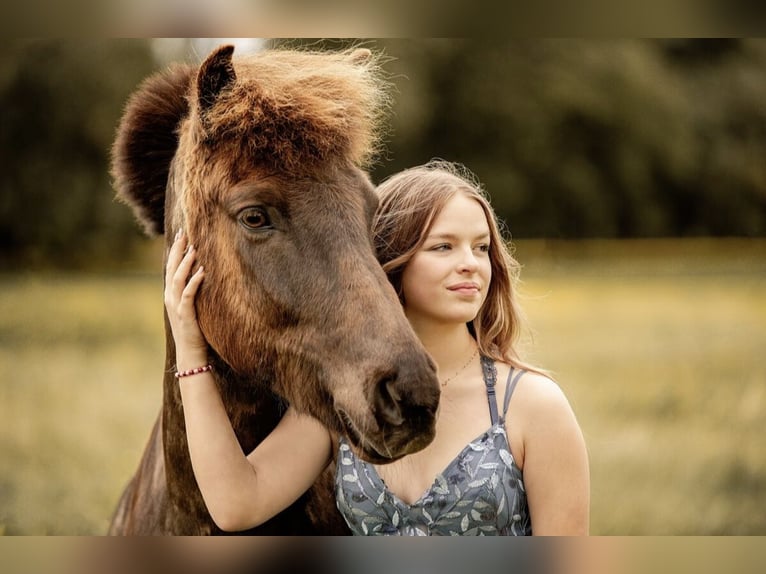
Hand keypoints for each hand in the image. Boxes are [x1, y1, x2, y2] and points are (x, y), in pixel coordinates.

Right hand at [164, 230, 207, 366]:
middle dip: (177, 250)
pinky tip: (202, 272)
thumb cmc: (193, 330)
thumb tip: (200, 274)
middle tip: (184, 233)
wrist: (189, 352)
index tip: (181, 235)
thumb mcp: (190, 307)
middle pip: (172, 269)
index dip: (175, 251)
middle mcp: (170, 297)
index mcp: (171, 294)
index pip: (171, 267)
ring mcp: (176, 306)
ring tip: (194, 249)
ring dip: (186, 263)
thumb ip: (191, 292)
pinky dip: (195, 282)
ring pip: (178, 279)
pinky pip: (189, 295)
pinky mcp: (185, 314)